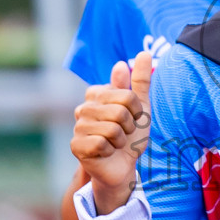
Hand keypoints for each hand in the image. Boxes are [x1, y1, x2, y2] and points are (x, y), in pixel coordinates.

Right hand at [71, 51, 152, 213]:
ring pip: (112, 129)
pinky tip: (105, 153)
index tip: (132, 118)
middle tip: (123, 134)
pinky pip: (101, 143)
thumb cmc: (130, 135)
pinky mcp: (76, 146)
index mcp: (97, 94)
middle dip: (129, 127)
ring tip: (115, 144)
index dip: (137, 111)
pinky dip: (110, 151)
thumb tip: (143, 53)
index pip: (127, 95)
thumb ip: (140, 81)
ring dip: (121, 141)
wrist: (123, 166)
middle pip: (120, 111)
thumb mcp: (140, 107)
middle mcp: (84, 107)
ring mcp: (78, 126)